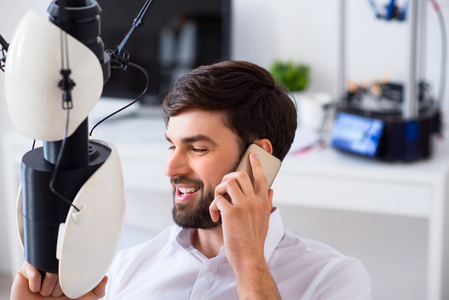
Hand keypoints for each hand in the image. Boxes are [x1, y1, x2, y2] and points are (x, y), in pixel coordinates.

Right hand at [10, 261, 106, 299]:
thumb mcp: (80, 299)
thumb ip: (95, 292)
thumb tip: (105, 278)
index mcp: (69, 266)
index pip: (78, 263)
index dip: (75, 278)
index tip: (72, 286)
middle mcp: (56, 262)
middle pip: (64, 269)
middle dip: (59, 288)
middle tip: (55, 292)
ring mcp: (42, 262)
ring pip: (50, 272)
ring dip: (47, 288)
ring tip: (44, 291)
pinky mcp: (27, 266)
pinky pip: (35, 274)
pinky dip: (35, 286)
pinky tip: (34, 288)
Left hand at [209, 151, 272, 269]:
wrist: (249, 257)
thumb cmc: (254, 241)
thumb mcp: (265, 220)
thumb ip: (267, 203)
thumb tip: (271, 189)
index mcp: (263, 202)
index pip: (261, 177)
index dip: (256, 164)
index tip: (252, 155)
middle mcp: (254, 201)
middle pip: (240, 175)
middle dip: (228, 178)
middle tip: (224, 188)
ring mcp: (242, 206)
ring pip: (227, 183)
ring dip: (219, 191)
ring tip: (219, 203)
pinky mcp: (230, 213)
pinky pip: (218, 199)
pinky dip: (213, 206)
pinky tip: (216, 216)